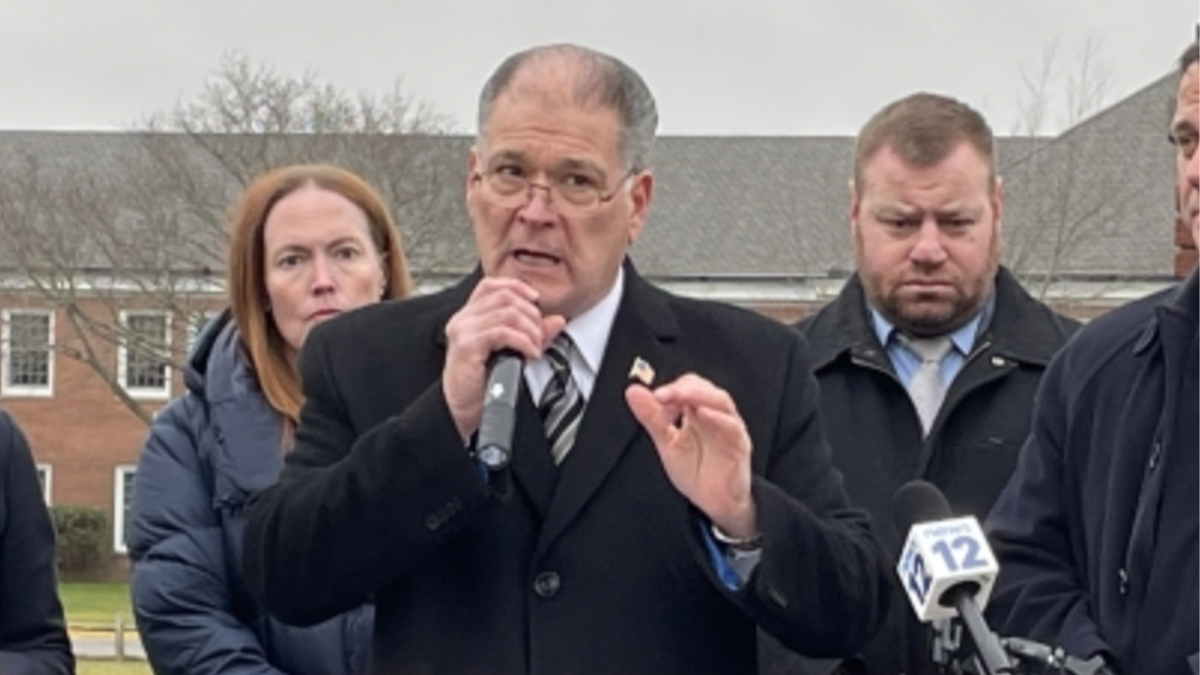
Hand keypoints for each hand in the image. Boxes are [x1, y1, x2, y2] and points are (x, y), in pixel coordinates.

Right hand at [443, 277, 564, 441]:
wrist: (462, 407)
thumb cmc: (481, 380)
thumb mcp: (512, 351)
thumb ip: (533, 333)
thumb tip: (557, 320)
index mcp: (470, 315)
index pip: (492, 285)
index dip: (517, 287)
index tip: (536, 301)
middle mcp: (463, 318)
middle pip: (505, 297)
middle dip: (531, 314)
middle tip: (539, 335)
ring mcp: (463, 330)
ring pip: (507, 313)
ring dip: (530, 330)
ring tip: (535, 347)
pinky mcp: (467, 345)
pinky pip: (503, 332)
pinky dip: (523, 341)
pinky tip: (529, 354)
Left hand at [624, 374, 756, 537]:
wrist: (715, 504)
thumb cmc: (696, 472)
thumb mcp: (667, 444)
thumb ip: (652, 418)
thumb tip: (633, 391)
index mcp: (696, 413)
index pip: (687, 386)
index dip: (671, 389)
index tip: (655, 397)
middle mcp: (714, 416)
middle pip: (703, 388)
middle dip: (681, 388)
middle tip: (661, 394)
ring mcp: (728, 428)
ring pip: (720, 401)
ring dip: (698, 395)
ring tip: (679, 395)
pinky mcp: (739, 445)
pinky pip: (732, 426)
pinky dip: (718, 417)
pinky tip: (702, 413)